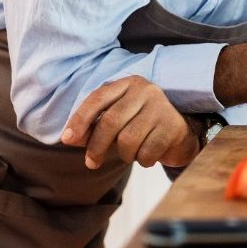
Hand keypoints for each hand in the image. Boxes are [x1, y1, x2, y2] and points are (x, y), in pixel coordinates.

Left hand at [60, 75, 197, 169]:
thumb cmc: (141, 126)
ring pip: (128, 140)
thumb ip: (93, 127)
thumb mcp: (117, 121)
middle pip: (110, 122)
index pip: (98, 98)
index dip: (80, 120)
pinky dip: (142, 160)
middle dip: (96, 146)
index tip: (67, 139)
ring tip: (131, 153)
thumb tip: (69, 138)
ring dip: (125, 155)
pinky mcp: (173, 126)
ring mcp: (161, 107)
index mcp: (128, 84)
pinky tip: (147, 155)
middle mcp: (145, 91)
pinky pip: (146, 152)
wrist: (179, 134)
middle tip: (91, 163)